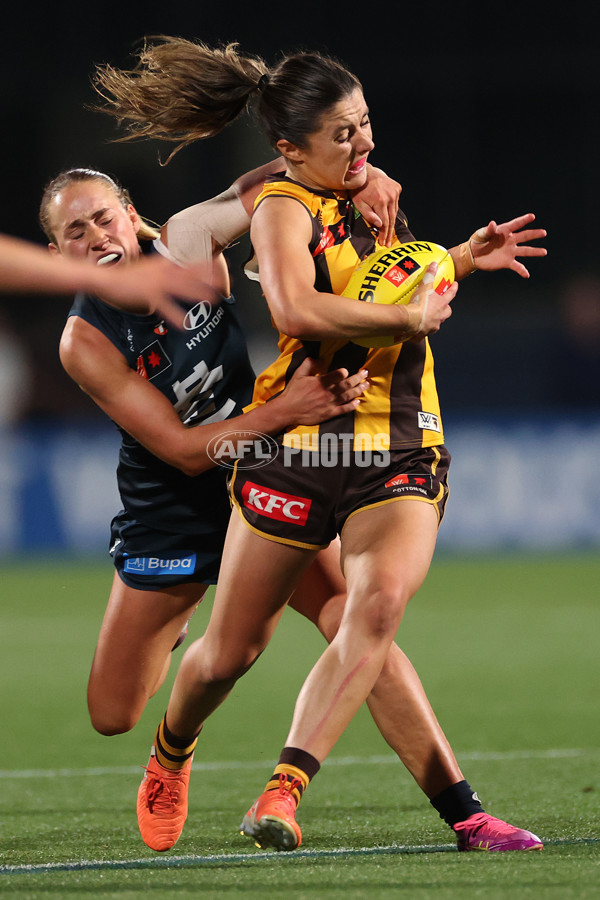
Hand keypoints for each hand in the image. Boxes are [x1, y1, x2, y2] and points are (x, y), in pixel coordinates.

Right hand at [91, 255, 217, 326]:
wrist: (106, 279)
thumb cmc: (126, 277)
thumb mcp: (149, 269)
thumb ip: (164, 272)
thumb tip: (176, 275)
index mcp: (163, 264)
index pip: (188, 262)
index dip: (205, 264)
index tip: (220, 265)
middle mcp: (162, 271)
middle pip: (190, 273)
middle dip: (209, 278)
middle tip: (224, 283)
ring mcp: (156, 283)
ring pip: (182, 287)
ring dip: (198, 293)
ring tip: (213, 299)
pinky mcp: (148, 295)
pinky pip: (165, 307)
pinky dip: (175, 316)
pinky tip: (184, 325)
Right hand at [279, 357, 369, 424]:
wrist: (287, 410)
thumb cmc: (293, 392)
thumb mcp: (298, 374)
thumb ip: (309, 363)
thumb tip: (319, 358)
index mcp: (320, 382)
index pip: (336, 375)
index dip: (343, 373)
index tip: (349, 370)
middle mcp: (327, 393)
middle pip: (346, 385)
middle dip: (357, 378)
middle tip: (365, 373)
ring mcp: (329, 404)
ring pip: (347, 396)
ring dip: (358, 390)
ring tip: (366, 385)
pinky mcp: (329, 414)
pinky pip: (343, 410)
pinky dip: (352, 406)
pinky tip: (358, 402)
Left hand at [352, 166, 401, 247]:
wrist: (365, 172)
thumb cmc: (359, 189)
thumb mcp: (359, 204)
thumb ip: (369, 215)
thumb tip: (379, 225)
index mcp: (380, 201)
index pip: (384, 223)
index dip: (383, 234)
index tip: (382, 242)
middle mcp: (390, 196)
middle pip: (391, 219)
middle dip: (389, 232)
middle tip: (387, 243)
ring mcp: (395, 192)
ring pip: (394, 212)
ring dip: (391, 223)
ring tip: (388, 235)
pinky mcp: (397, 188)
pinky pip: (396, 204)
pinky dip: (392, 210)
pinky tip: (389, 218)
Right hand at [405, 263, 455, 340]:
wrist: (410, 320)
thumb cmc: (419, 304)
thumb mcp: (425, 286)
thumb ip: (430, 275)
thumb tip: (434, 265)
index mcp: (441, 304)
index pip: (451, 294)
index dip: (453, 289)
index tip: (455, 285)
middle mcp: (440, 316)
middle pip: (447, 312)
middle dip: (446, 309)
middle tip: (441, 305)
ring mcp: (433, 326)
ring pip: (437, 323)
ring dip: (435, 320)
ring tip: (428, 317)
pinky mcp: (424, 333)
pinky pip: (424, 333)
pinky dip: (421, 332)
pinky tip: (417, 330)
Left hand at [470, 213, 546, 277]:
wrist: (473, 255)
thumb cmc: (477, 241)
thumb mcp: (481, 234)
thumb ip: (488, 230)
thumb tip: (493, 224)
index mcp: (504, 231)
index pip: (516, 224)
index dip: (523, 220)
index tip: (532, 216)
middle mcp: (510, 240)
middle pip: (525, 236)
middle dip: (534, 234)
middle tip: (543, 233)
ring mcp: (510, 251)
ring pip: (525, 251)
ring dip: (535, 252)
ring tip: (544, 252)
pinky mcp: (507, 262)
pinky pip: (517, 266)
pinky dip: (522, 271)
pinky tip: (527, 275)